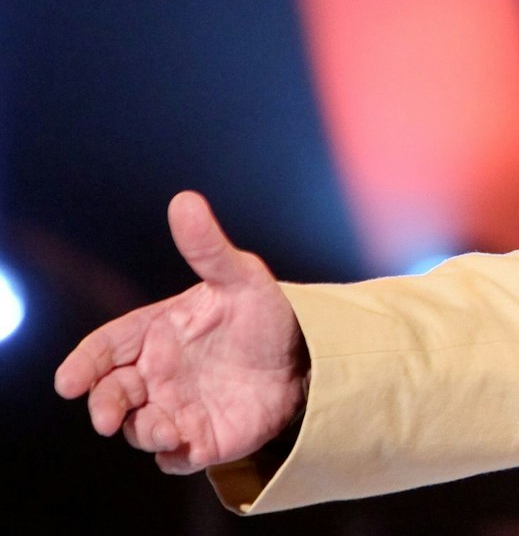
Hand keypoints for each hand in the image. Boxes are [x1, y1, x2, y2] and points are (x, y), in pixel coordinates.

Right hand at [54, 191, 307, 473]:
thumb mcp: (241, 277)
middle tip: (109, 416)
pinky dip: (174, 456)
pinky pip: (175, 457)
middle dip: (104, 406)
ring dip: (144, 431)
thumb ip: (208, 248)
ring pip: (140, 428)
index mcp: (155, 334)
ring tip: (167, 428)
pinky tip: (186, 446)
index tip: (69, 381)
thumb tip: (185, 201)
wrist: (309, 355)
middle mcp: (157, 374)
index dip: (82, 365)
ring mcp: (176, 407)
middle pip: (111, 394)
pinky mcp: (202, 438)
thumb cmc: (264, 314)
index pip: (103, 349)